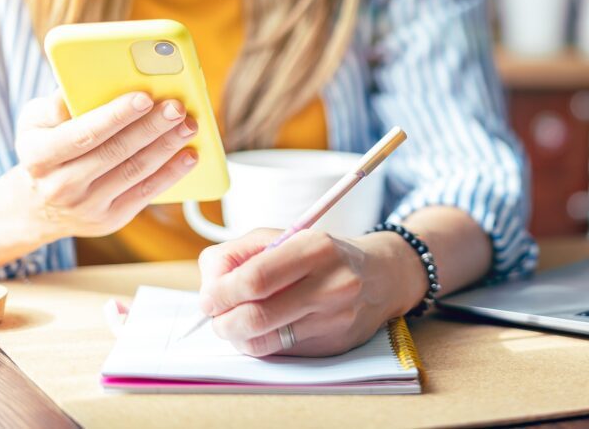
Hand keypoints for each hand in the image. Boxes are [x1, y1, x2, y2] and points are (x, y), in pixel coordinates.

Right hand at [10, 90, 198, 240]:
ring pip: (135, 172)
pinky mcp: (110, 219)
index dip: (116, 116)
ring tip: (189, 125)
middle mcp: (61, 185)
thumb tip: (78, 91)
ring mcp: (87, 206)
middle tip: (177, 107)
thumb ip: (53, 106)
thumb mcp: (33, 125)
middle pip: (116, 152)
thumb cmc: (44, 152)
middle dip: (151, 128)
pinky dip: (171, 173)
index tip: (144, 98)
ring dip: (167, 147)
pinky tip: (189, 155)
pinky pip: (146, 193)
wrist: (37, 207)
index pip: (83, 134)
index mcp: (38, 156)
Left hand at [197, 228, 427, 356]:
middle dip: (222, 321)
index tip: (208, 297)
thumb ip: (239, 254)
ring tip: (238, 321)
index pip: (254, 279)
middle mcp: (331, 284)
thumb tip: (209, 286)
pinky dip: (262, 343)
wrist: (380, 276)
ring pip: (263, 342)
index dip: (220, 293)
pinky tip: (267, 327)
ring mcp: (335, 319)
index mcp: (315, 247)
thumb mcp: (284, 236)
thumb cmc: (322, 254)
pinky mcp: (334, 345)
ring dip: (237, 336)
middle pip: (255, 317)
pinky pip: (280, 352)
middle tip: (215, 316)